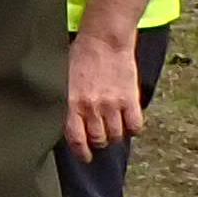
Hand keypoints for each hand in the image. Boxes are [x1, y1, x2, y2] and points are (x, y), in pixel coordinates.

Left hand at [66, 26, 146, 157]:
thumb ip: (63, 101)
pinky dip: (133, 128)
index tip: (85, 157)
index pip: (76, 140)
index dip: (82, 152)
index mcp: (70, 104)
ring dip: (115, 136)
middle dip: (99, 142)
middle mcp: (91, 108)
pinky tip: (129, 122)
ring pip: (116, 136)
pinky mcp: (130, 99)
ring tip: (113, 129)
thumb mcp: (62, 79)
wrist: (104, 39)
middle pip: (98, 140)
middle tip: (99, 139)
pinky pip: (135, 126)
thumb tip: (62, 121)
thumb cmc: (79, 56)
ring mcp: (112, 105)